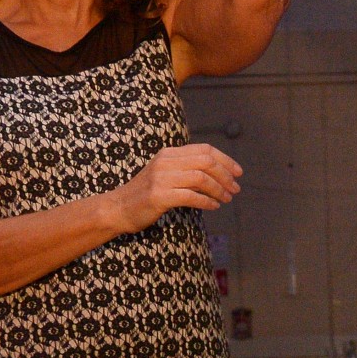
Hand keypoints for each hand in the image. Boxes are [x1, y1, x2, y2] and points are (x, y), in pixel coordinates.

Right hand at [107, 144, 242, 232]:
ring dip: (219, 189)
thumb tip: (218, 174)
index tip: (238, 172)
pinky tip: (214, 206)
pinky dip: (206, 201)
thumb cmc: (146, 194)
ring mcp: (161, 178)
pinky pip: (190, 196)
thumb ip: (186, 169)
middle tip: (236, 189)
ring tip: (227, 198)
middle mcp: (166, 162)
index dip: (226, 160)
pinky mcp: (159, 196)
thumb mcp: (165, 174)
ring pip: (200, 178)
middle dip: (226, 175)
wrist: (118, 208)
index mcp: (169, 154)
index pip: (204, 150)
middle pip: (206, 162)